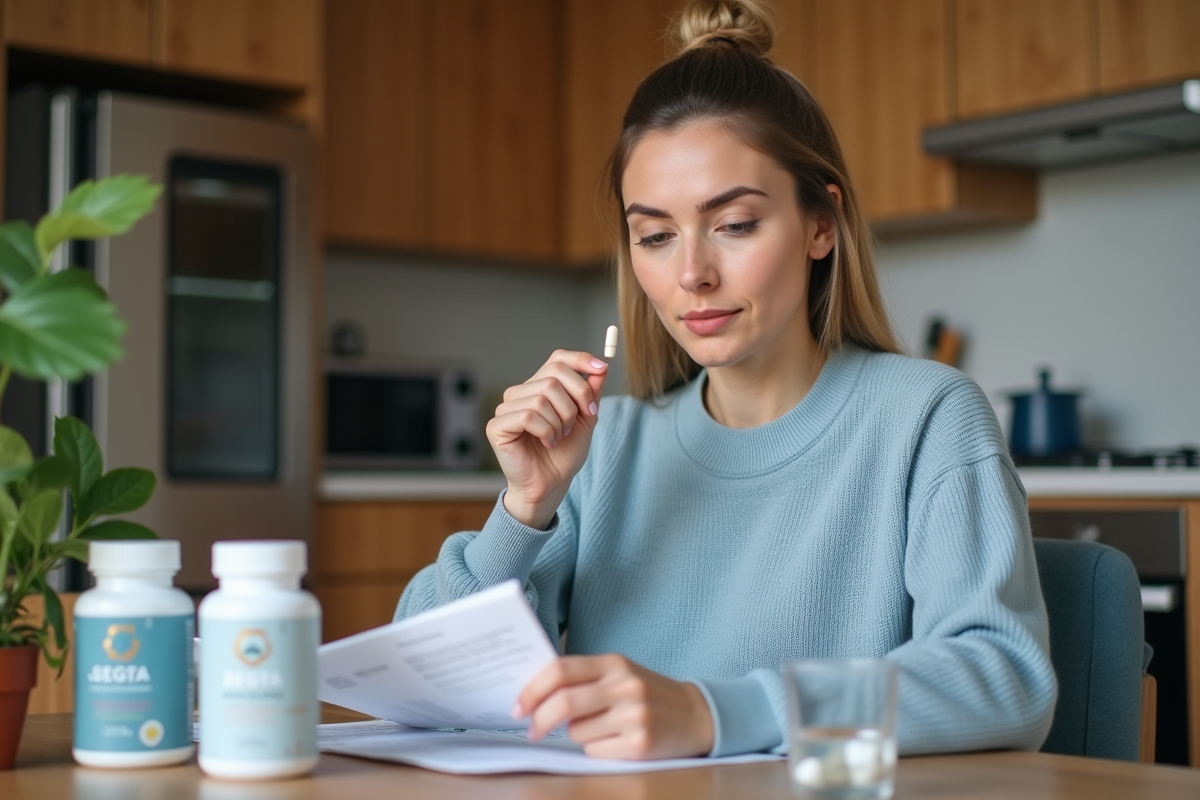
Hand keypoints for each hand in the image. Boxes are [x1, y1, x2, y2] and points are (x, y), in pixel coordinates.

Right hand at [487, 350, 608, 528]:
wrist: (551, 484)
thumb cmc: (564, 454)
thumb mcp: (585, 419)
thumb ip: (590, 393)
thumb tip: (600, 367)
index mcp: (539, 387)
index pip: (557, 358)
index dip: (579, 359)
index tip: (601, 368)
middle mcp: (520, 393)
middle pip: (553, 376)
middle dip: (575, 398)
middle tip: (576, 423)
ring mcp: (506, 408)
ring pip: (541, 397)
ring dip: (560, 421)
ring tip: (559, 437)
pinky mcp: (497, 426)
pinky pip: (528, 416)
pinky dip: (546, 431)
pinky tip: (548, 443)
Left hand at [513, 655, 714, 759]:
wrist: (697, 715)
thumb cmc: (647, 694)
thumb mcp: (620, 675)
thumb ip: (584, 678)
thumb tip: (535, 695)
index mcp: (614, 663)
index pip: (561, 669)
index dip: (533, 689)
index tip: (518, 706)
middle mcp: (625, 686)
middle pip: (564, 702)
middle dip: (539, 719)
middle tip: (531, 729)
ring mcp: (634, 715)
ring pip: (577, 731)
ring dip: (576, 734)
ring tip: (599, 728)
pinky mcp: (640, 744)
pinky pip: (595, 750)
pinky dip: (596, 748)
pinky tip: (616, 741)